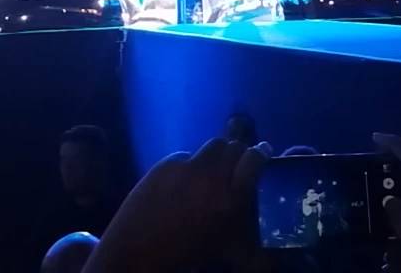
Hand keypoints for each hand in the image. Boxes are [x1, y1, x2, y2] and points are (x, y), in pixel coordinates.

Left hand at [84, 138, 271, 272]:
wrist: (137, 251)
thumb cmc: (185, 254)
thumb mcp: (225, 245)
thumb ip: (243, 224)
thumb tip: (257, 217)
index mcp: (230, 199)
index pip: (253, 160)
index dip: (262, 152)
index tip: (264, 151)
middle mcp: (210, 177)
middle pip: (233, 147)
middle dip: (240, 151)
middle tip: (239, 160)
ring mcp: (185, 167)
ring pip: (212, 146)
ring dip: (218, 153)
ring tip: (215, 166)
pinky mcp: (165, 164)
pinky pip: (186, 155)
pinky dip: (191, 164)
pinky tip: (184, 180)